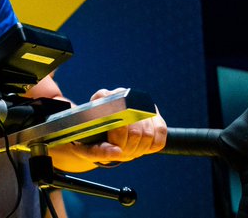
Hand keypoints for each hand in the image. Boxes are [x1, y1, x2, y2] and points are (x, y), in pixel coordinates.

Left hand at [49, 88, 166, 172]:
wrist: (99, 135)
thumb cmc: (91, 141)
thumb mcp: (87, 148)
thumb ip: (99, 151)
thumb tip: (117, 152)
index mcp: (101, 98)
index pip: (117, 115)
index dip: (119, 136)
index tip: (115, 147)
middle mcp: (121, 95)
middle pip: (134, 128)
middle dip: (129, 147)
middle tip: (123, 153)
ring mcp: (137, 103)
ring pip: (148, 131)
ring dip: (139, 148)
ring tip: (130, 151)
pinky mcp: (152, 113)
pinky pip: (161, 130)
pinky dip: (153, 145)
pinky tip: (142, 148)